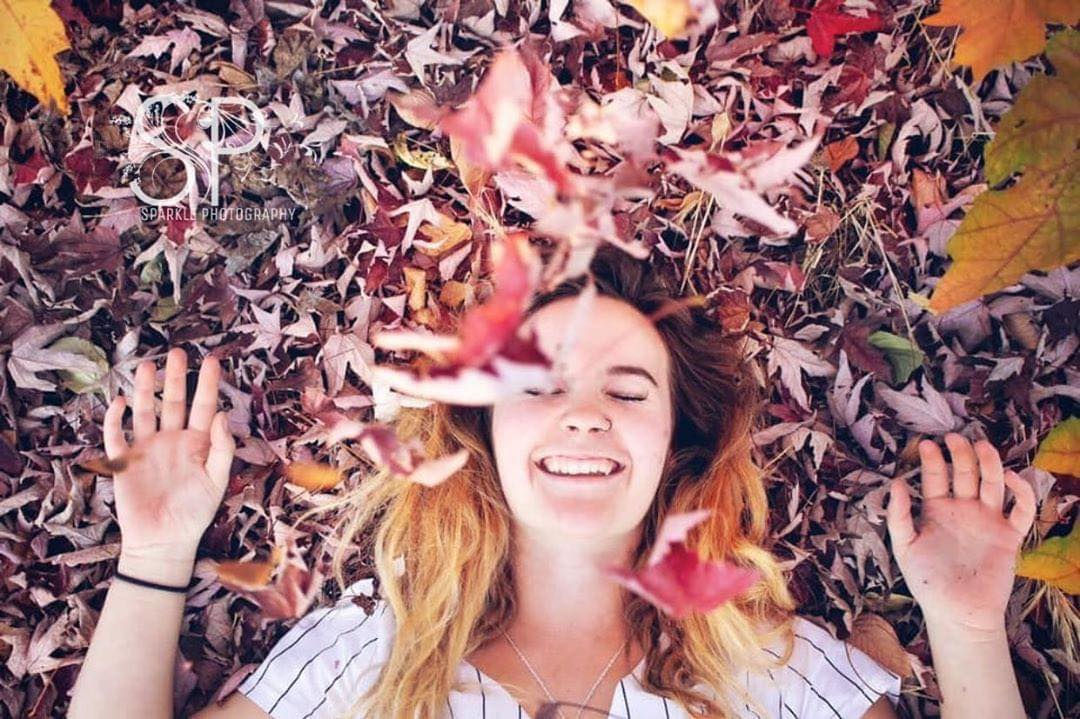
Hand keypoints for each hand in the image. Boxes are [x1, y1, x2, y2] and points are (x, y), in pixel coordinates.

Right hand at [104, 348, 234, 557]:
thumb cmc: (195, 513)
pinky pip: (117, 435)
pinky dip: (116, 418)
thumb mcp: (217, 480)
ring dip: (145, 389)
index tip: (212, 360)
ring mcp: (147, 448)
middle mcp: (172, 440)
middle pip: (174, 402)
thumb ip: (222, 447)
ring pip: (146, 411)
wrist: (164, 542)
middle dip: (175, 377)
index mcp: (198, 443)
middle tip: (177, 352)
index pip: (204, 407)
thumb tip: (222, 414)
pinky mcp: (125, 461)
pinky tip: (121, 401)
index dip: (208, 384)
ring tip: (148, 366)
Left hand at [886, 433, 1036, 633]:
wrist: (956, 612)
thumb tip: (896, 483)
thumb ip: (899, 516)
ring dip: (990, 464)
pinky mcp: (1009, 536)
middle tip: (954, 437)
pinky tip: (1010, 478)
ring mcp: (987, 520)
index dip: (932, 460)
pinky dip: (1020, 492)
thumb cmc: (926, 580)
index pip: (935, 477)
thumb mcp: (905, 547)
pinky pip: (1021, 510)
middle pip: (966, 473)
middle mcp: (963, 510)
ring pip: (992, 484)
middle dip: (961, 454)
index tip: (926, 444)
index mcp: (937, 510)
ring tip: (982, 446)